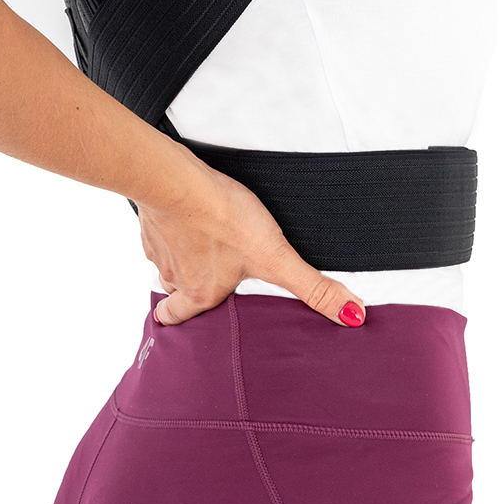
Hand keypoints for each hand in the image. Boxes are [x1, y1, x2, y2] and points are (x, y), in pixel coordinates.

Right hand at [136, 154, 365, 328]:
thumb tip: (352, 316)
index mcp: (200, 292)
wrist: (178, 182)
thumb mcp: (276, 258)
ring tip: (191, 242)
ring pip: (164, 259)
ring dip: (175, 254)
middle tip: (190, 280)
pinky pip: (155, 228)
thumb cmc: (224, 219)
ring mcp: (158, 245)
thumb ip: (313, 288)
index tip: (172, 321)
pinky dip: (166, 224)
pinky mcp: (150, 216)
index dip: (176, 320)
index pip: (178, 317)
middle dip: (180, 287)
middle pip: (172, 288)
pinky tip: (179, 212)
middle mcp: (175, 275)